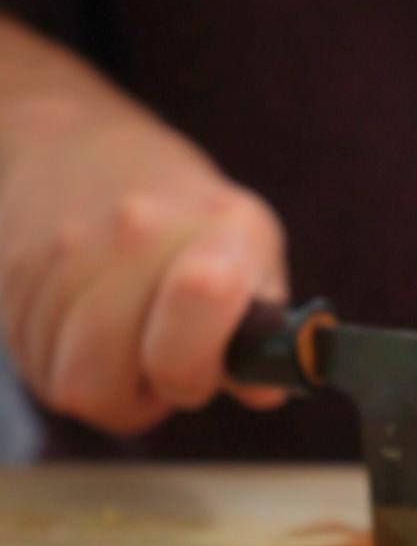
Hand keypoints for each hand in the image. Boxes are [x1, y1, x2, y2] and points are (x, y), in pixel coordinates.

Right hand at [0, 96, 288, 433]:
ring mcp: (67, 248)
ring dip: (100, 383)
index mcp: (224, 230)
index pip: (202, 294)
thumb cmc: (194, 227)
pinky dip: (60, 360)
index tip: (203, 369)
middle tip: (161, 363)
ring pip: (66, 382)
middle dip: (138, 397)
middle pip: (106, 380)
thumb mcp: (254, 259)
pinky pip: (30, 359)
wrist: (82, 148)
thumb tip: (264, 391)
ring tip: (126, 341)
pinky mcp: (10, 268)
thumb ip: (263, 336)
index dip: (193, 365)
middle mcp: (138, 230)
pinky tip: (87, 326)